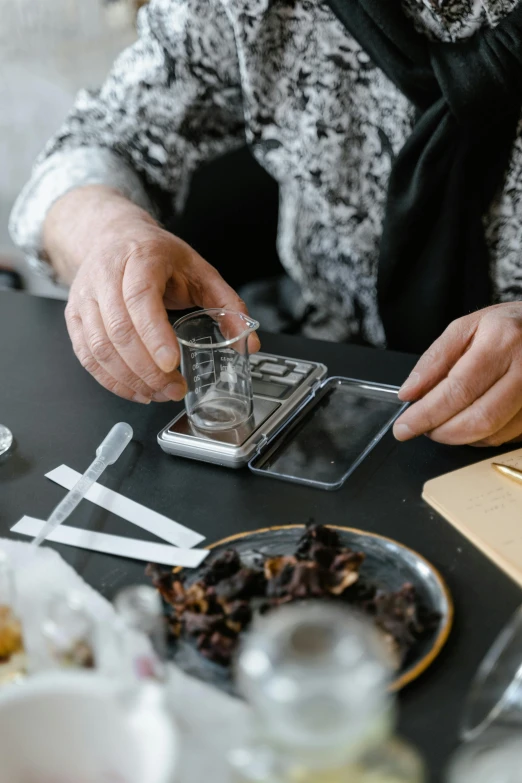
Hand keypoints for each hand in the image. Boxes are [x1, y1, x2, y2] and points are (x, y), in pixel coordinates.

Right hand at [44, 186, 259, 402]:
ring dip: (129, 378)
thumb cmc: (158, 256)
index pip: (140, 298)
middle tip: (174, 388)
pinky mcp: (74, 316)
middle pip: (118, 329)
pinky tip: (135, 391)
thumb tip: (249, 341)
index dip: (153, 334)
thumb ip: (227, 304)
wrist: (112, 237)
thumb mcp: (200, 270)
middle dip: (146, 368)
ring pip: (99, 346)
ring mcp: (85, 297)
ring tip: (159, 393)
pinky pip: (87, 355)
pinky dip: (110, 380)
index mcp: (140, 257)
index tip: (171, 363)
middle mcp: (105, 275)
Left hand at [393, 303, 521, 446]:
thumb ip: (434, 360)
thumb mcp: (464, 328)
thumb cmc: (505, 327)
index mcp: (501, 341)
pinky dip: (480, 436)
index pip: (458, 389)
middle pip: (479, 419)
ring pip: (493, 434)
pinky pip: (505, 437)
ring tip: (444, 420)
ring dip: (459, 436)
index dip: (427, 414)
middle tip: (422, 428)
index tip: (404, 426)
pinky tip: (469, 419)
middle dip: (442, 431)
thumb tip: (409, 393)